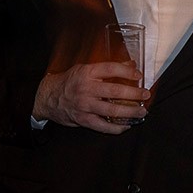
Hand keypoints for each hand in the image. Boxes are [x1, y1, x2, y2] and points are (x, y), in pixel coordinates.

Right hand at [33, 61, 148, 132]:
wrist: (47, 97)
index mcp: (86, 73)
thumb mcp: (84, 69)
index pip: (110, 69)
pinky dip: (116, 128)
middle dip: (134, 94)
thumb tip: (130, 65)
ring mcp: (84, 105)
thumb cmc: (69, 82)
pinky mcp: (83, 119)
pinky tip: (126, 125)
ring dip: (130, 112)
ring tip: (141, 111)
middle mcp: (86, 89)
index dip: (126, 72)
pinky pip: (103, 126)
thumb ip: (107, 68)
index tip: (138, 75)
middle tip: (145, 95)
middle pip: (114, 91)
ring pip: (112, 110)